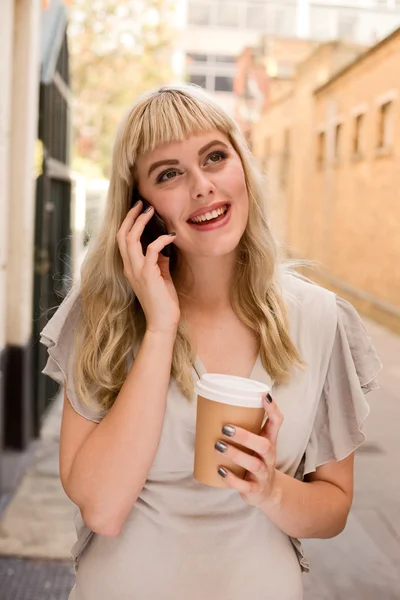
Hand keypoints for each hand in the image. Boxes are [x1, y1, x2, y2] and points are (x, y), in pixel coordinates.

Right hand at [116, 200, 180, 333]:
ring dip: (141, 223)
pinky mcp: (148, 275)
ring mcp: (136, 271)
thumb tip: (163, 244)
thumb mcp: (159, 276)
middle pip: (122, 235)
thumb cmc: (163, 301)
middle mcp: (129, 267)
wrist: (163, 322)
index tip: (139, 210)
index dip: (128, 223)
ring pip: (131, 239)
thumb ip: (158, 260)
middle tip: (142, 204)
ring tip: (151, 211)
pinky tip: (170, 236)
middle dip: (131, 217)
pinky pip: (152, 250)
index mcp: (130, 267)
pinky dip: (161, 240)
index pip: (122, 240)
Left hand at [215, 393, 282, 507]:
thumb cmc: (255, 459)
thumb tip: (212, 407)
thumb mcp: (254, 443)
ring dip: (235, 454)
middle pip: (264, 445)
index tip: (264, 395)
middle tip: (225, 427)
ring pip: (254, 464)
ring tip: (218, 445)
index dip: (273, 409)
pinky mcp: (255, 489)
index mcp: (269, 441)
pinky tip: (220, 470)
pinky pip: (244, 485)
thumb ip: (242, 427)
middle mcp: (269, 456)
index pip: (277, 422)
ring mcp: (263, 474)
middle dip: (245, 436)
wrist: (266, 492)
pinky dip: (232, 478)